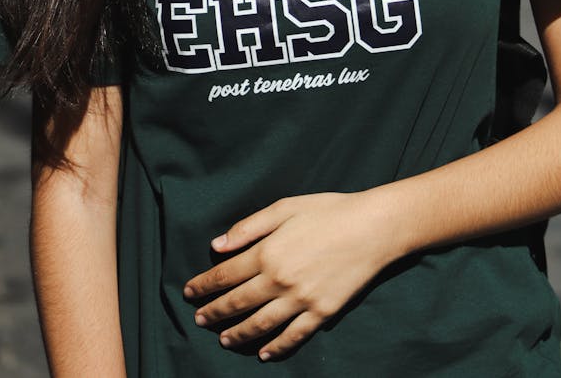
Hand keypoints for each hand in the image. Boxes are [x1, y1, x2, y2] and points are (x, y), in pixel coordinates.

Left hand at [183, 191, 391, 359]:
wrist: (372, 228)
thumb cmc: (328, 211)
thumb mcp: (284, 207)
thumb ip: (248, 227)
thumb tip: (217, 246)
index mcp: (268, 252)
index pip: (225, 275)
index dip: (204, 285)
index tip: (188, 292)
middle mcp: (279, 280)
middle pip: (238, 302)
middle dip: (214, 313)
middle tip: (198, 320)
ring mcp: (301, 300)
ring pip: (261, 325)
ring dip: (238, 334)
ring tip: (224, 340)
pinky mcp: (321, 313)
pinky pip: (293, 336)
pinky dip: (276, 347)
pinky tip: (264, 353)